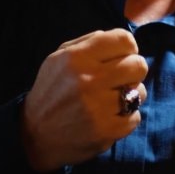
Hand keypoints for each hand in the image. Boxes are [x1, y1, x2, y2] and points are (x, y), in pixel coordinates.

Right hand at [19, 29, 147, 171]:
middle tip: (122, 79)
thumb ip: (88, 42)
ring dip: (130, 96)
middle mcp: (89, 79)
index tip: (121, 57)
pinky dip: (126, 118)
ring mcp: (98, 106)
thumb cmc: (52, 90)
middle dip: (133, 71)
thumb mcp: (59, 58)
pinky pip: (135, 117)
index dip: (128, 48)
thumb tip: (121, 39)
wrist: (35, 134)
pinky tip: (110, 117)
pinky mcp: (105, 130)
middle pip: (138, 65)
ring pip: (139, 92)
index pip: (125, 40)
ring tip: (113, 99)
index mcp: (77, 57)